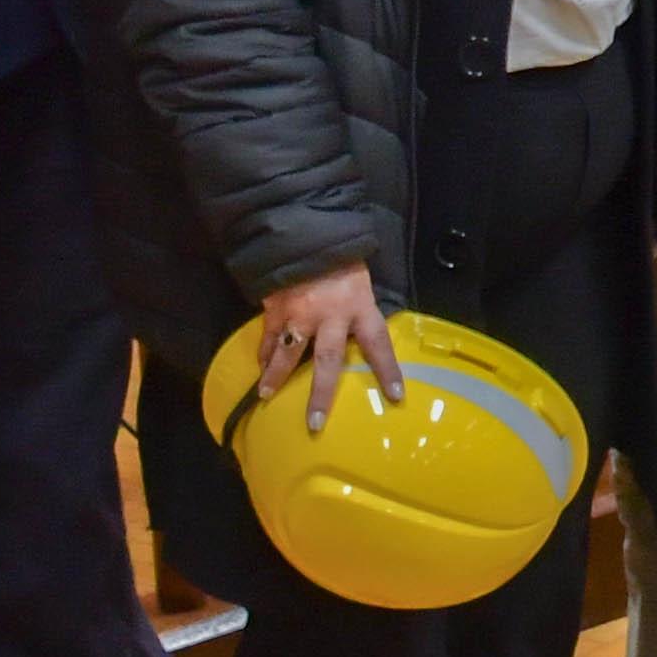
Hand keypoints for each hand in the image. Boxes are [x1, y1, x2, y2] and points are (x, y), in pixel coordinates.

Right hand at [249, 260, 397, 430]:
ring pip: (288, 353)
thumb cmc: (342, 261)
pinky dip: (264, 354)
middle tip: (314, 422)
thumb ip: (360, 311)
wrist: (308, 234)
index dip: (387, 371)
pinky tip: (260, 368)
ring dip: (276, 377)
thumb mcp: (361, 284)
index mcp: (359, 307)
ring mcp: (300, 314)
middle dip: (320, 393)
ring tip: (266, 396)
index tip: (395, 396)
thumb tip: (360, 339)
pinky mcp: (277, 309)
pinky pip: (269, 337)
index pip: (378, 343)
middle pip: (327, 361)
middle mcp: (330, 316)